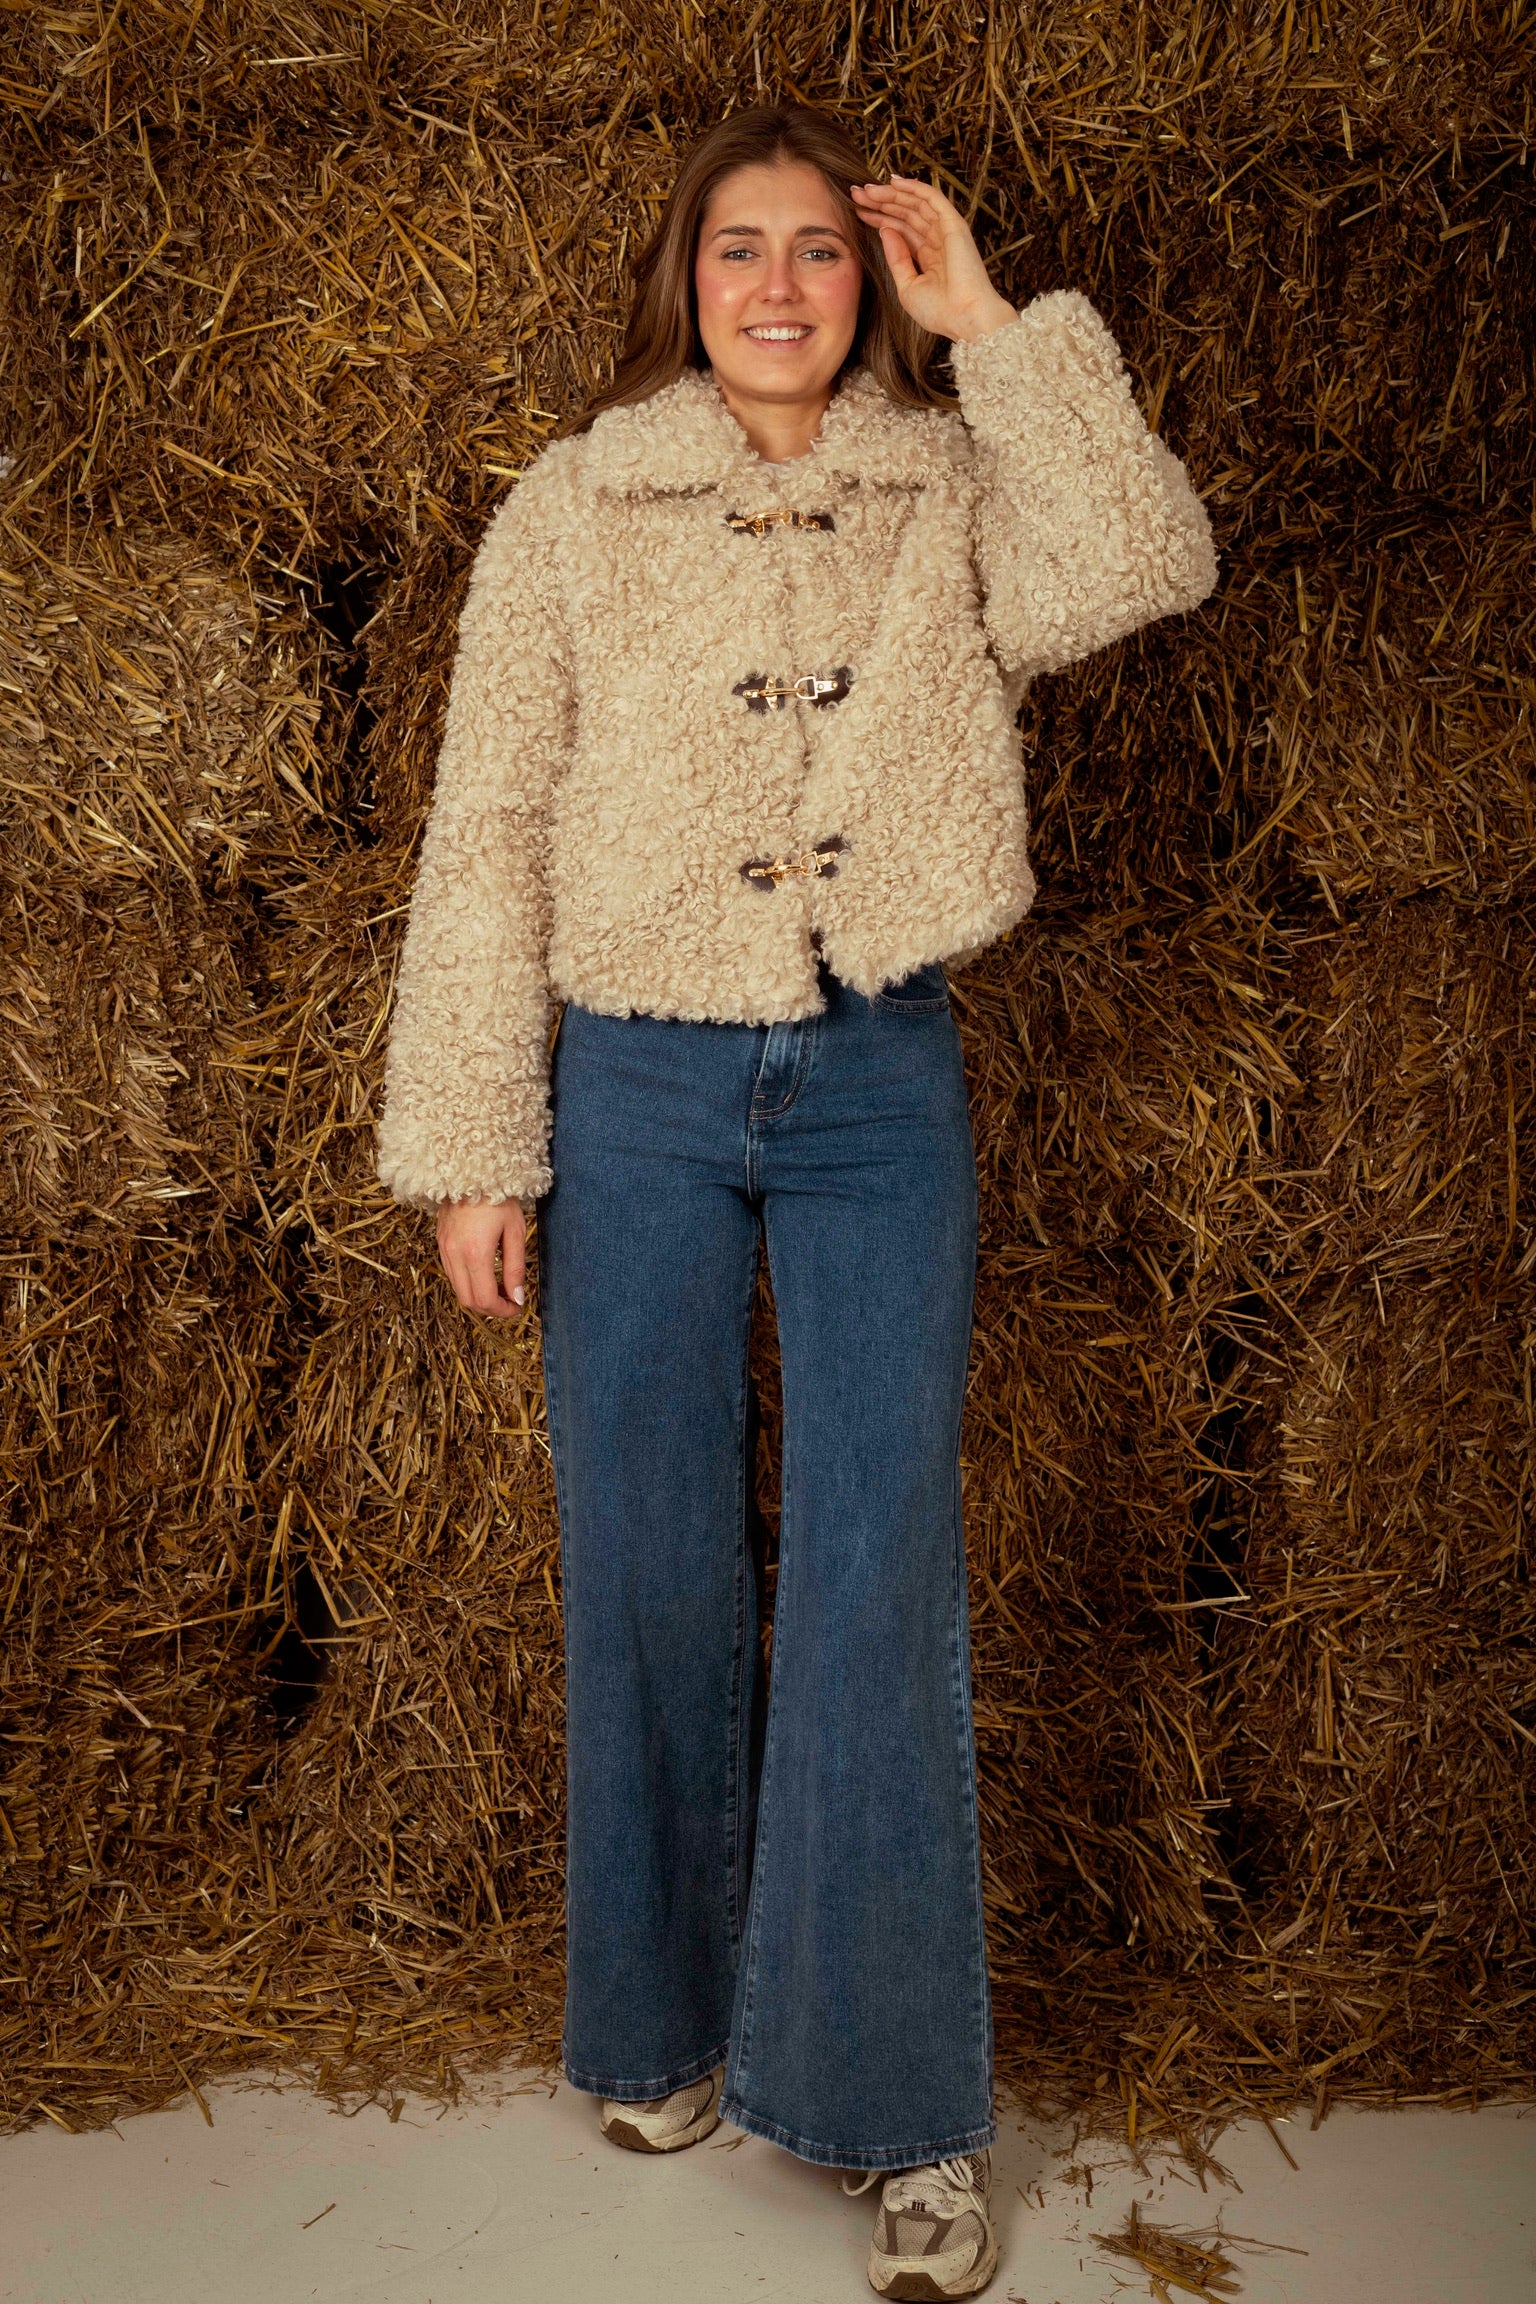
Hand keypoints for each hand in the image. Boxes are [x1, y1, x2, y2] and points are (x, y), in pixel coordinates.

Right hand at [437, 1196, 526, 1318]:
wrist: (471, 1171)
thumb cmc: (498, 1198)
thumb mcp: (514, 1232)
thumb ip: (516, 1268)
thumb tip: (517, 1298)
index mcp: (475, 1253)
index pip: (485, 1299)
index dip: (502, 1311)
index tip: (516, 1307)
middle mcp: (455, 1255)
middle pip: (468, 1300)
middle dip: (490, 1308)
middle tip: (509, 1302)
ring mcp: (444, 1249)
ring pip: (458, 1289)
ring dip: (478, 1296)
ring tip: (499, 1289)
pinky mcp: (440, 1243)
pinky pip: (451, 1274)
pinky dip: (467, 1282)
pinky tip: (484, 1274)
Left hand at [850, 176, 1015, 344]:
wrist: (964, 318)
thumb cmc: (939, 311)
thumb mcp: (907, 286)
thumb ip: (896, 258)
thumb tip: (885, 230)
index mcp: (928, 256)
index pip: (900, 229)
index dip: (878, 218)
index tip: (857, 210)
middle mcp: (937, 240)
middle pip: (905, 213)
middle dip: (880, 202)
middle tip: (856, 193)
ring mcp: (946, 231)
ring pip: (915, 203)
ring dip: (891, 194)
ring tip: (867, 189)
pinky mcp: (954, 224)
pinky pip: (932, 198)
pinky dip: (914, 187)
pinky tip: (893, 182)